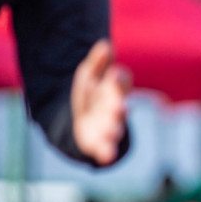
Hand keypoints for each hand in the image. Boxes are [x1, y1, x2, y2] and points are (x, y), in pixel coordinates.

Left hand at [72, 40, 130, 165]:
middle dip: (117, 107)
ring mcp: (109, 126)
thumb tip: (105, 44)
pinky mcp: (100, 143)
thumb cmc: (90, 96)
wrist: (79, 122)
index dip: (118, 80)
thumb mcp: (88, 76)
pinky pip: (106, 149)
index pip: (120, 83)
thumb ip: (96, 62)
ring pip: (114, 128)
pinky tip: (106, 157)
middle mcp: (114, 109)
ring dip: (113, 130)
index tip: (113, 74)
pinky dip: (107, 153)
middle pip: (117, 107)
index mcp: (113, 90)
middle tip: (118, 106)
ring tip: (112, 131)